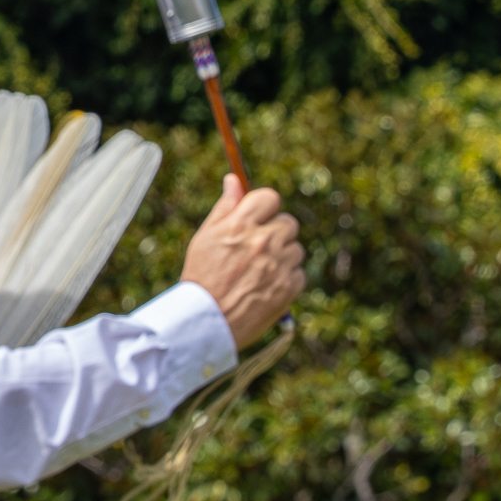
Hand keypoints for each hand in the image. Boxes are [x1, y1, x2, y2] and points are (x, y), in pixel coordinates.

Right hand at [180, 175, 306, 347]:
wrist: (206, 319)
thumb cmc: (202, 275)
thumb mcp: (206, 236)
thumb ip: (225, 207)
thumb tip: (233, 180)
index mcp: (240, 224)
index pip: (269, 197)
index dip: (264, 207)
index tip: (258, 218)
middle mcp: (263, 241)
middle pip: (288, 223)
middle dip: (275, 232)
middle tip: (257, 249)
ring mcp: (278, 265)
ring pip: (295, 249)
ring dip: (283, 256)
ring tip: (260, 271)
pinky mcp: (288, 287)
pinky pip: (299, 274)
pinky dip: (287, 278)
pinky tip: (267, 286)